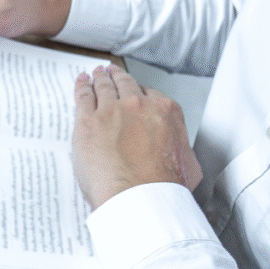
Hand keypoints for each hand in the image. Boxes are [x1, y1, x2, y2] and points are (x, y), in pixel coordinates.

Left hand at [72, 64, 202, 209]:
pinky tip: (80, 83)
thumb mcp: (189, 165)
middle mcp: (138, 107)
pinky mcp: (88, 123)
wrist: (140, 196)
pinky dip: (81, 87)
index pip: (149, 94)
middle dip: (117, 78)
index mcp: (165, 112)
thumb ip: (181, 152)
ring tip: (95, 75)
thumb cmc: (163, 186)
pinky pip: (83, 97)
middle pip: (125, 86)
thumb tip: (179, 156)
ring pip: (103, 88)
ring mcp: (111, 112)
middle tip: (111, 72)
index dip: (138, 92)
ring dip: (99, 79)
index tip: (134, 92)